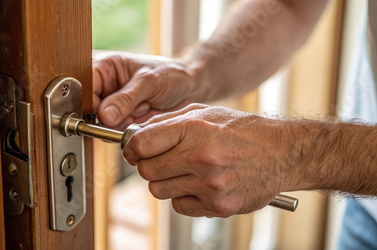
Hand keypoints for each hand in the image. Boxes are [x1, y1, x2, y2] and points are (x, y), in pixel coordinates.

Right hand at [93, 52, 202, 129]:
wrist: (190, 89)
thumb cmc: (171, 74)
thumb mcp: (149, 82)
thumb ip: (126, 98)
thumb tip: (104, 115)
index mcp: (106, 68)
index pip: (84, 87)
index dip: (90, 103)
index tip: (102, 114)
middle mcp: (105, 87)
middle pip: (90, 109)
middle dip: (108, 117)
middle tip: (131, 112)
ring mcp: (112, 106)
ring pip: (101, 124)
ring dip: (121, 124)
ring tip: (142, 110)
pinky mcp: (120, 121)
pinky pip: (114, 133)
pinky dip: (127, 131)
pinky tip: (142, 119)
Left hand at [122, 104, 293, 216]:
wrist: (282, 153)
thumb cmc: (242, 130)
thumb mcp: (204, 113)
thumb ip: (167, 122)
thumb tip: (135, 135)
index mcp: (195, 129)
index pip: (141, 144)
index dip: (132, 148)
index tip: (134, 150)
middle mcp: (201, 157)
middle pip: (146, 170)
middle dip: (148, 165)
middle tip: (163, 160)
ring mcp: (210, 184)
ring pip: (158, 190)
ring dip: (165, 181)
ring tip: (185, 171)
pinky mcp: (218, 205)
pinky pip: (179, 206)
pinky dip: (183, 197)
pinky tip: (199, 184)